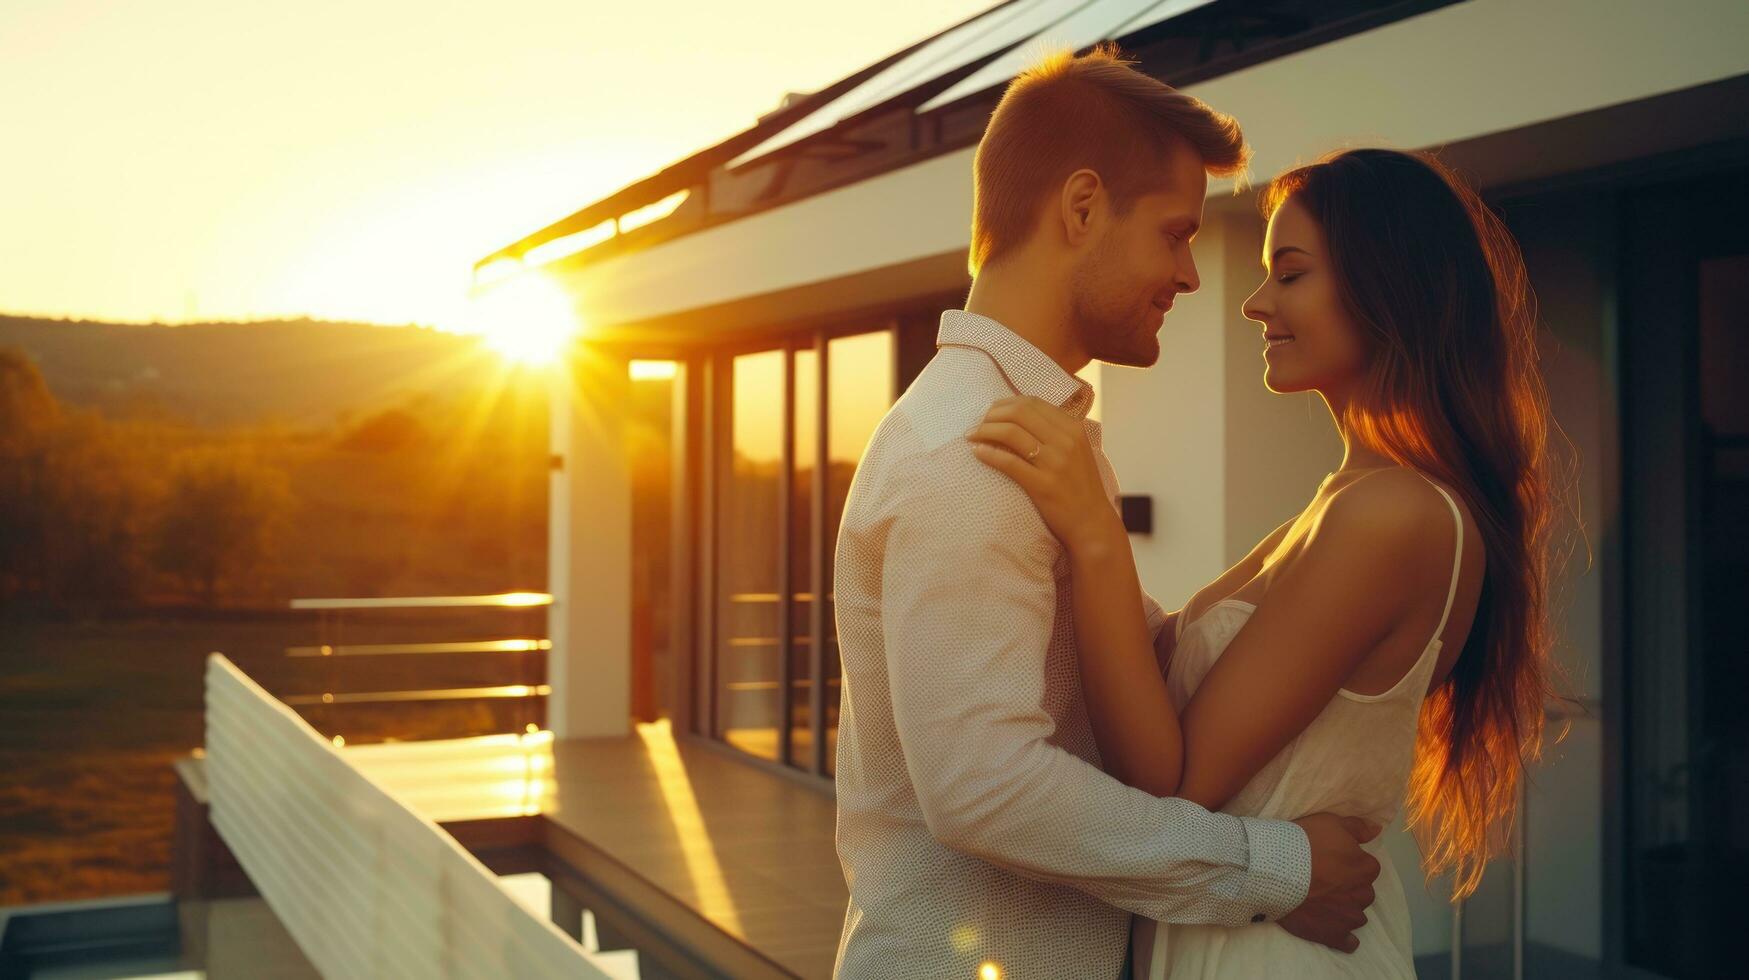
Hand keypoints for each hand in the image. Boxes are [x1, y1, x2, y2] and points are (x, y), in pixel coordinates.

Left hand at [968, 395, 1120, 552]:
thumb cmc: (1079, 486)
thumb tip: (1015, 416)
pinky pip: (1008, 462)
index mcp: (1072, 427)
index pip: (1032, 402)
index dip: (1005, 404)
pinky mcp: (1042, 485)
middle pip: (1018, 413)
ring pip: (1010, 433)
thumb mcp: (1075, 450)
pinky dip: (988, 454)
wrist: (1091, 522)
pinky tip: (977, 452)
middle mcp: (1065, 440)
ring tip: (971, 436)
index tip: (990, 412)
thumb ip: (1053, 431)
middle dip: (991, 415)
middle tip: (977, 424)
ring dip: (984, 431)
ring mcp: (1055, 462)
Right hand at [1280, 813, 1381, 952]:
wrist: (1276, 870)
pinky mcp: (1333, 934)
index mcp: (1365, 868)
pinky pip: (1348, 942)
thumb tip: (1377, 830)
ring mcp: (1349, 917)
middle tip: (1326, 880)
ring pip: (1356, 915)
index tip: (1333, 861)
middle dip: (1349, 888)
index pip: (1367, 866)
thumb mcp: (1331, 823)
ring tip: (1324, 902)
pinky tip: (1335, 930)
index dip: (1349, 863)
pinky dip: (1345, 938)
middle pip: (1362, 892)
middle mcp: (1363, 894)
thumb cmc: (1305, 843)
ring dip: (1345, 909)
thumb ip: (1358, 828)